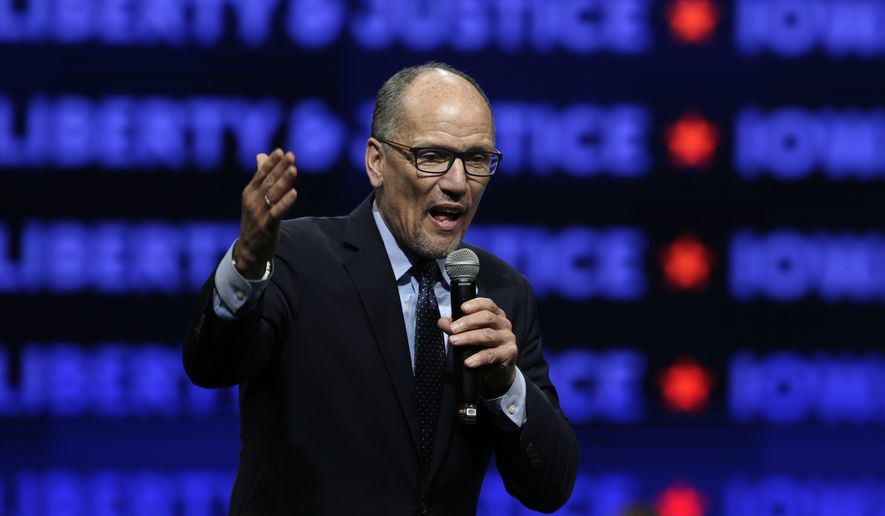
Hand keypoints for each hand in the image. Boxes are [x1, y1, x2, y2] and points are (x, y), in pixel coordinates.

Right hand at [234, 149, 297, 277]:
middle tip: (291, 155)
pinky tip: (294, 193)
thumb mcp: (255, 197)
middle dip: (280, 168)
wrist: (250, 249)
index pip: (261, 174)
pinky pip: (276, 212)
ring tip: (293, 169)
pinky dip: (285, 203)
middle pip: (268, 182)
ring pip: (273, 195)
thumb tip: (261, 155)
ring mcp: (259, 213)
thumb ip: (260, 176)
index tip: (281, 151)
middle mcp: (253, 201)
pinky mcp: (266, 226)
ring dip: (284, 182)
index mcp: (250, 192)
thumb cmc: (255, 219)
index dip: (271, 163)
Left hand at [438, 298, 516, 397]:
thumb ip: (457, 327)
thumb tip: (442, 322)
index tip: (462, 308)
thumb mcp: (470, 335)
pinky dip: (478, 358)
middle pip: (487, 318)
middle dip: (467, 322)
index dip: (475, 304)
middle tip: (452, 329)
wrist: (499, 370)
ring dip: (468, 337)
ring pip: (487, 335)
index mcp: (496, 315)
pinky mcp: (508, 353)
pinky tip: (468, 362)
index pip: (488, 304)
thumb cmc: (484, 347)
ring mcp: (508, 338)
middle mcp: (504, 324)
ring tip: (453, 341)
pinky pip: (491, 355)